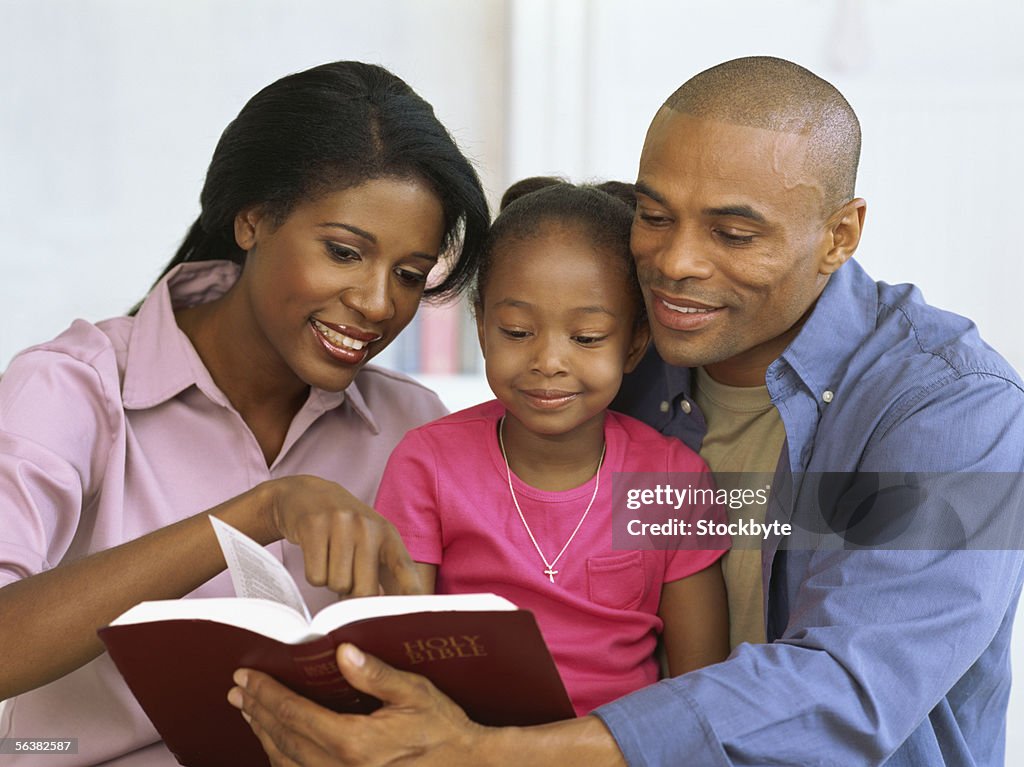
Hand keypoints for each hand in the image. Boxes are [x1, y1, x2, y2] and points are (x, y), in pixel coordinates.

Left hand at [228, 643, 486, 765]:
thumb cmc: (443, 729)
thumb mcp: (416, 693)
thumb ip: (377, 675)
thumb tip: (342, 653)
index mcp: (354, 743)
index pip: (295, 714)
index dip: (267, 694)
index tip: (246, 676)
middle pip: (283, 738)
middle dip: (258, 711)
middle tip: (238, 690)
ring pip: (287, 762)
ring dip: (265, 734)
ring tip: (250, 712)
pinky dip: (283, 757)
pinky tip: (277, 742)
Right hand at [259, 475, 424, 597]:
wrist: (307, 495)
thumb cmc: (343, 528)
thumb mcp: (370, 541)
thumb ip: (382, 573)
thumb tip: (384, 612)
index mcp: (387, 533)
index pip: (404, 568)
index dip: (411, 593)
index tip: (415, 614)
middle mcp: (367, 527)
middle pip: (365, 590)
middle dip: (353, 594)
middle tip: (346, 573)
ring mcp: (340, 524)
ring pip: (338, 585)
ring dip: (331, 581)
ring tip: (331, 558)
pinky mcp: (313, 526)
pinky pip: (316, 576)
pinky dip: (314, 574)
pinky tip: (317, 554)